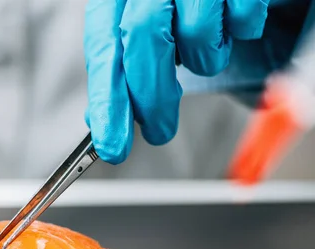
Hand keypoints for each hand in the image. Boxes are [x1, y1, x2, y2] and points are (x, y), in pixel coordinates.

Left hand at [84, 0, 270, 163]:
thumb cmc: (188, 6)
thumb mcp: (149, 33)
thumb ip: (124, 68)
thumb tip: (99, 117)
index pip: (104, 46)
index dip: (107, 97)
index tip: (112, 142)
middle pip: (144, 38)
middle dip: (152, 97)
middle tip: (158, 130)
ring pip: (197, 31)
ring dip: (204, 59)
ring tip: (205, 53)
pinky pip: (243, 17)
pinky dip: (241, 31)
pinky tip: (235, 24)